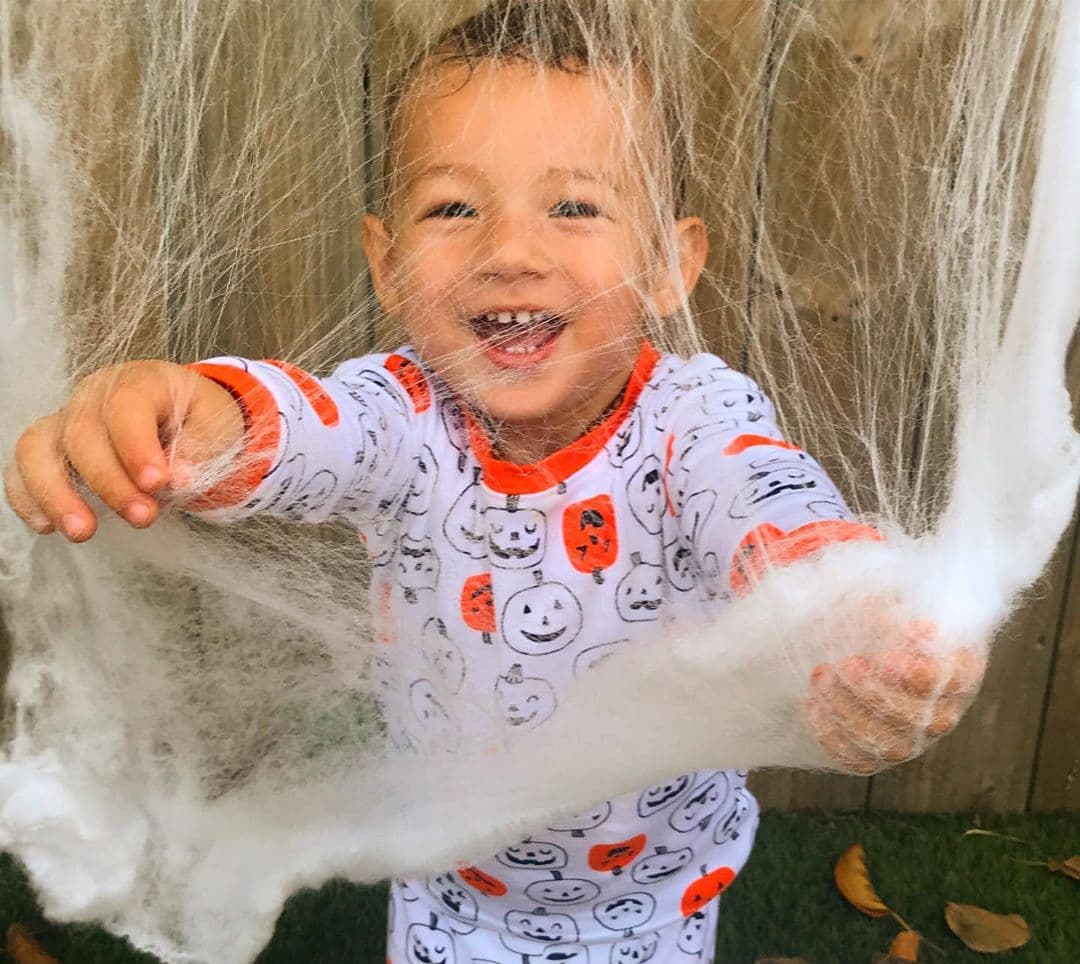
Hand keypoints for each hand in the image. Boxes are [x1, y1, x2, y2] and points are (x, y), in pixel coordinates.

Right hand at [3, 361, 243, 541]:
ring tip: (82, 532)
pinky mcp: (51, 447)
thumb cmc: (199, 419)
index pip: (126, 407)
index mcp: (140, 381)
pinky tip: (46, 526)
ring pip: (38, 448)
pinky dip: (27, 497)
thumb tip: (178, 478)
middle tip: (144, 517)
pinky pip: (23, 467)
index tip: (157, 483)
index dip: (136, 446)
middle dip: (110, 483)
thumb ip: (201, 448)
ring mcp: (66, 419)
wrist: (183, 416)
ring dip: (55, 494)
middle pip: (83, 434)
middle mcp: (94, 395)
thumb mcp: (218, 425)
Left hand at [806, 620, 985, 773]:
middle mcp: (941, 713)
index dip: (923, 675)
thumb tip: (918, 631)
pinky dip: (833, 736)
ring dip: (849, 711)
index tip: (888, 656)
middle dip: (877, 693)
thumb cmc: (874, 616)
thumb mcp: (883, 602)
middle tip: (847, 663)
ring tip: (822, 676)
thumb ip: (894, 613)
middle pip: (919, 719)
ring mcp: (909, 739)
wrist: (847, 642)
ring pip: (889, 745)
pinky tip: (813, 704)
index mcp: (958, 671)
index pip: (953, 682)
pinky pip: (859, 760)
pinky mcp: (876, 755)